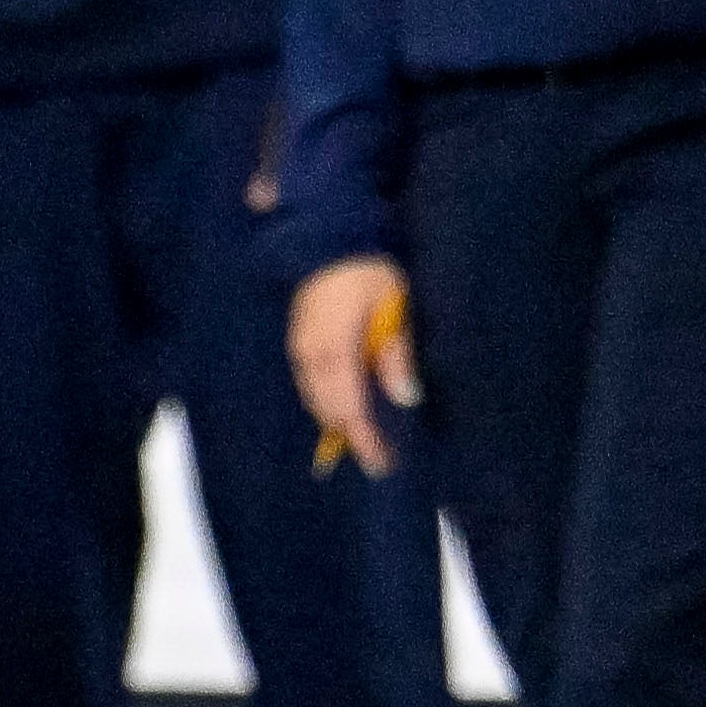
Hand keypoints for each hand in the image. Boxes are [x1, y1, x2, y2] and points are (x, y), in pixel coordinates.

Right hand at [287, 256, 419, 476]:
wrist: (328, 244)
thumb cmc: (368, 273)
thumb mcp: (394, 308)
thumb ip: (397, 354)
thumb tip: (406, 397)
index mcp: (335, 348)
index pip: (348, 406)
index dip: (364, 437)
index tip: (380, 462)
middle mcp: (311, 355)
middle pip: (328, 410)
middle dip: (352, 437)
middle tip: (379, 461)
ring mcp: (300, 350)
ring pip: (316, 400)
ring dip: (339, 422)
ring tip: (365, 443)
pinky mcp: (299, 345)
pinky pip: (311, 385)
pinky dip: (328, 403)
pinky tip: (345, 412)